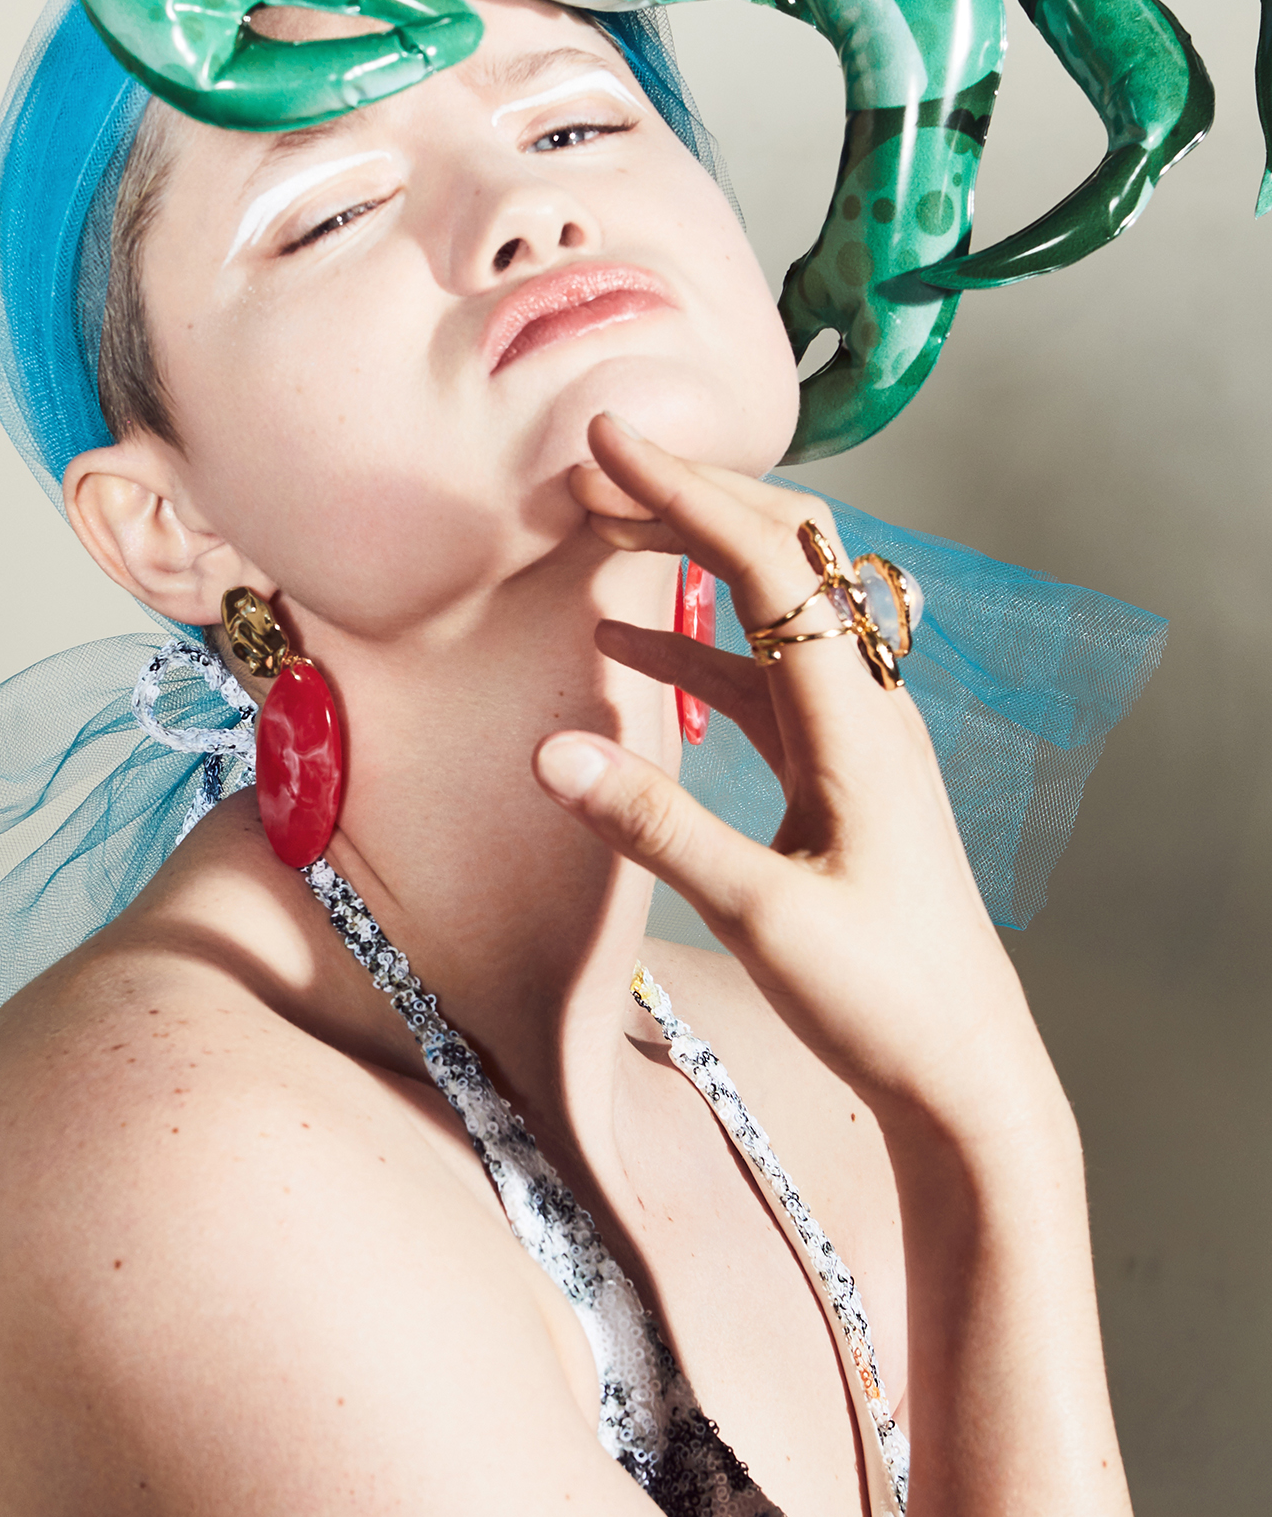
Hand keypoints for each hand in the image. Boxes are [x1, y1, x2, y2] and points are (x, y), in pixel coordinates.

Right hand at [535, 414, 1061, 1152]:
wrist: (968, 1074)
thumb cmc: (883, 1001)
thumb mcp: (760, 917)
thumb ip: (656, 827)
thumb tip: (547, 752)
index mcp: (854, 713)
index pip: (763, 558)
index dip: (680, 489)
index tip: (603, 442)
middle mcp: (863, 700)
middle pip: (779, 550)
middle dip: (685, 494)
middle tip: (588, 471)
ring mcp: (853, 731)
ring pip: (768, 603)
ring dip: (686, 553)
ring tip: (595, 527)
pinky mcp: (835, 768)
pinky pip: (758, 669)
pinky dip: (689, 636)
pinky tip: (620, 641)